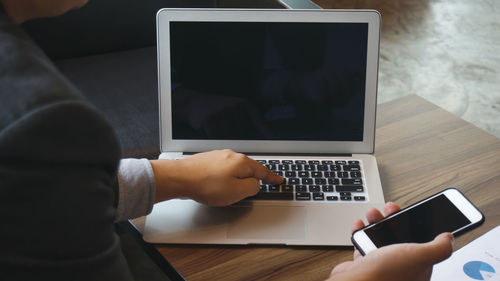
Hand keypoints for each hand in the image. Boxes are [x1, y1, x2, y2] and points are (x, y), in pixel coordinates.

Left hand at [150, 149, 282, 205]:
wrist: (179, 178)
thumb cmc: (206, 185)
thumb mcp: (237, 192)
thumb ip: (252, 188)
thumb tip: (255, 184)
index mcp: (242, 162)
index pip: (263, 171)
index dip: (272, 178)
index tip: (279, 180)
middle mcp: (231, 155)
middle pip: (248, 168)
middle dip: (254, 177)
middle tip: (260, 184)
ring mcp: (218, 156)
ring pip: (234, 169)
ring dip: (237, 179)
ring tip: (233, 190)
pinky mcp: (207, 160)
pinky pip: (222, 169)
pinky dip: (225, 178)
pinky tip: (218, 185)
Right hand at [327, 202, 453, 280]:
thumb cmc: (386, 274)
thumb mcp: (421, 256)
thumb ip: (439, 247)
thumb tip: (449, 238)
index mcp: (418, 269)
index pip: (423, 245)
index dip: (420, 228)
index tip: (415, 214)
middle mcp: (400, 268)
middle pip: (401, 238)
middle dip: (395, 220)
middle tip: (390, 209)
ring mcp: (381, 266)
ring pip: (382, 239)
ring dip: (377, 222)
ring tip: (373, 214)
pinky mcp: (364, 264)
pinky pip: (364, 244)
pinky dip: (361, 232)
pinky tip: (361, 225)